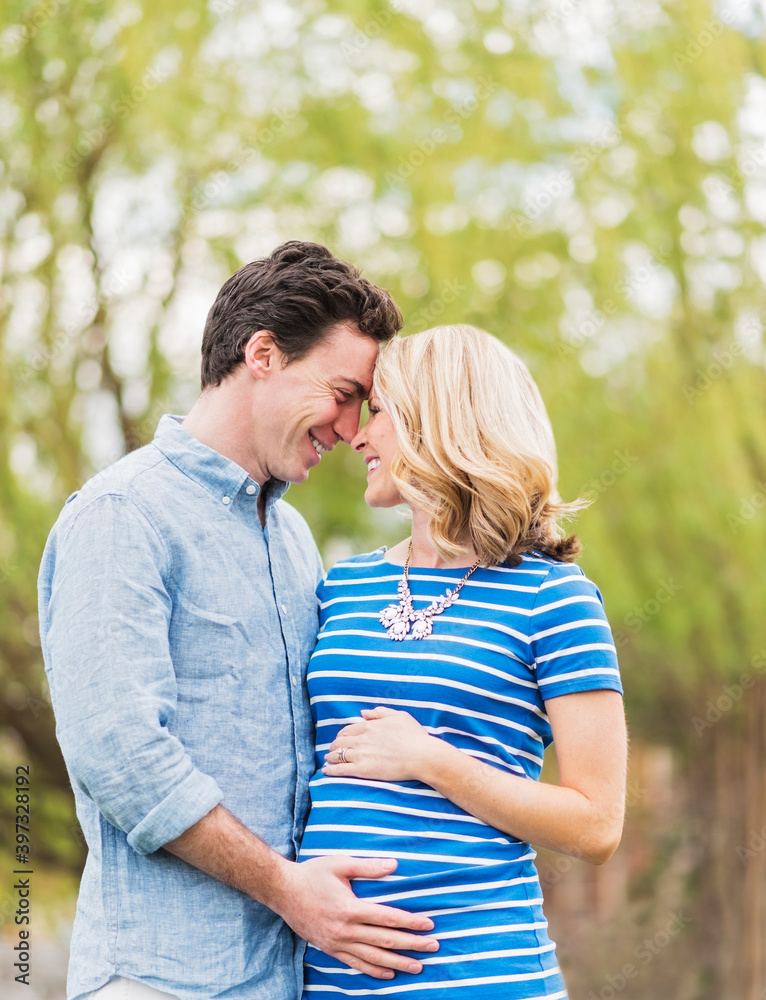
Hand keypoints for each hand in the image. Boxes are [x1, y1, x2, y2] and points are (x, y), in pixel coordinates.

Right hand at [274, 855, 438, 977]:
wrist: (283, 892)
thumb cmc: (313, 874)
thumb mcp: (341, 864)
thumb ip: (368, 866)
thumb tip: (395, 865)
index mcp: (350, 908)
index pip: (388, 918)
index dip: (411, 922)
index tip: (429, 925)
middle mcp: (346, 930)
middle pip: (386, 942)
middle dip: (412, 945)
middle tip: (433, 946)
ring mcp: (337, 943)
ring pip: (373, 958)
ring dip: (398, 963)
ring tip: (418, 966)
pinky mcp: (330, 949)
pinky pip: (355, 964)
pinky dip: (374, 971)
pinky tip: (389, 974)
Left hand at [323, 706, 441, 782]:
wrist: (421, 756)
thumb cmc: (414, 736)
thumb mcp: (399, 716)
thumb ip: (380, 713)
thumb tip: (364, 712)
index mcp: (370, 726)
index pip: (348, 730)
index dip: (342, 735)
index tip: (341, 739)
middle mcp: (362, 739)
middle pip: (340, 742)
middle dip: (334, 746)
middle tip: (332, 750)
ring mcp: (361, 755)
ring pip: (337, 755)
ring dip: (330, 757)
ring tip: (328, 760)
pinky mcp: (362, 770)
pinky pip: (341, 769)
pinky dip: (331, 770)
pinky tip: (326, 771)